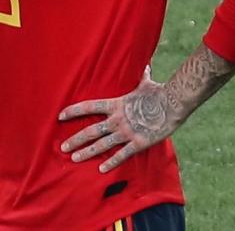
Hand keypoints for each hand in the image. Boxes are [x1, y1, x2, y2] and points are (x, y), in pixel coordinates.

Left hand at [58, 67, 172, 172]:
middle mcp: (118, 119)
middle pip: (91, 130)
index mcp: (117, 105)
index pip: (89, 106)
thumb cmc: (159, 92)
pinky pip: (122, 155)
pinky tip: (101, 169)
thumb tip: (145, 65)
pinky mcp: (138, 142)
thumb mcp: (146, 82)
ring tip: (74, 158)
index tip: (60, 116)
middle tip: (63, 147)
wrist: (173, 103)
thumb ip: (141, 76)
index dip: (74, 111)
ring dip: (87, 152)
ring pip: (102, 144)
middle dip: (75, 139)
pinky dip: (111, 162)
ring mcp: (127, 132)